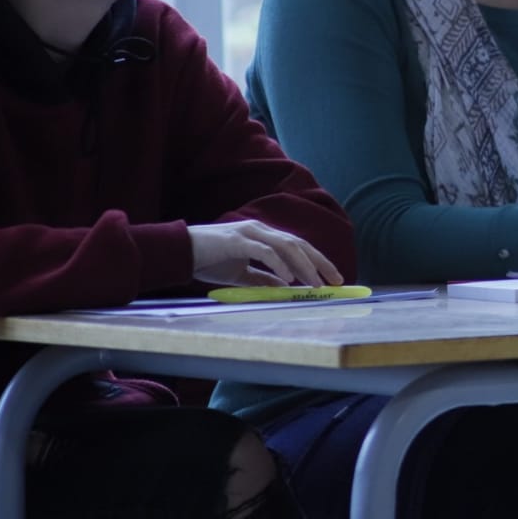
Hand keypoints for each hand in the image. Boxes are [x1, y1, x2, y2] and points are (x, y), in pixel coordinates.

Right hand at [188, 220, 341, 287]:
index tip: (333, 278)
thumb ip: (264, 279)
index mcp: (263, 236)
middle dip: (319, 262)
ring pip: (286, 246)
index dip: (317, 261)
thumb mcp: (242, 274)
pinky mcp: (237, 240)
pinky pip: (265, 251)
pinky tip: (289, 278)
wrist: (181, 252)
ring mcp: (250, 233)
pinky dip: (279, 264)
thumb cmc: (209, 261)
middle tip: (335, 280)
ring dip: (303, 265)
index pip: (298, 246)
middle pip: (299, 244)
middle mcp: (260, 230)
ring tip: (316, 283)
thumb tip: (286, 288)